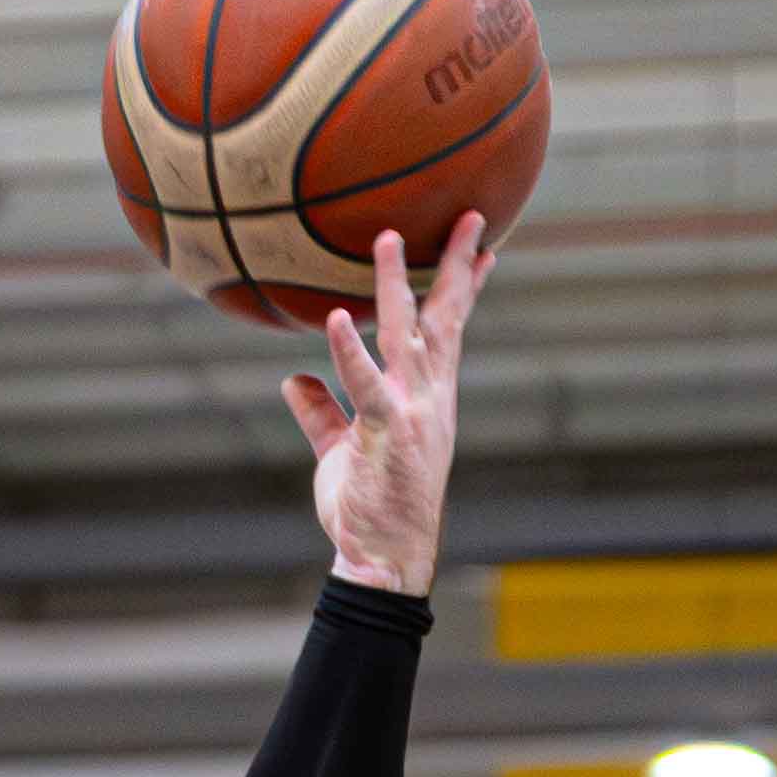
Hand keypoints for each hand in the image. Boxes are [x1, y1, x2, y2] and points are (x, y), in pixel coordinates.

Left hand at [288, 219, 485, 599]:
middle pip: (444, 318)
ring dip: (397, 286)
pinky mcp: (385, 433)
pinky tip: (339, 317)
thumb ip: (321, 412)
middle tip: (467, 214)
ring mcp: (411, 413)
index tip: (482, 249)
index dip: (464, 288)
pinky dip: (350, 351)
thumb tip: (293, 379)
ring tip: (386, 238)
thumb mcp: (341, 452)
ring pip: (407, 336)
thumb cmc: (368, 510)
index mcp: (428, 400)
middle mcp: (430, 398)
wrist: (385, 562)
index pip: (449, 332)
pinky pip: (366, 384)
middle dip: (456, 265)